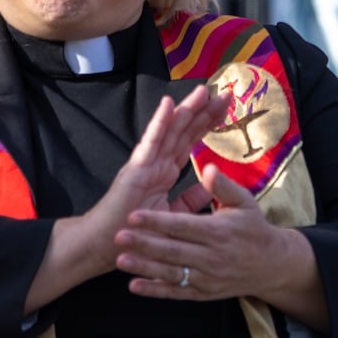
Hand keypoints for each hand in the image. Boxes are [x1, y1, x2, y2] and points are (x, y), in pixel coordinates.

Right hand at [24, 84, 231, 312]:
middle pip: (183, 130)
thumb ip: (190, 199)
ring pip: (170, 131)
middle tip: (225, 93)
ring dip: (186, 109)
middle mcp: (157, 162)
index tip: (225, 108)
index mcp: (165, 171)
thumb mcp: (174, 215)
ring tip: (203, 91)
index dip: (207, 123)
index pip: (190, 141)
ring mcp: (146, 163)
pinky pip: (150, 143)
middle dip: (204, 111)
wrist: (111, 246)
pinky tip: (168, 104)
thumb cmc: (138, 232)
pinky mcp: (135, 170)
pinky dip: (159, 123)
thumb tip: (209, 186)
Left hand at [113, 164, 326, 328]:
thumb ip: (223, 186)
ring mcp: (208, 277)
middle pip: (173, 250)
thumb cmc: (253, 228)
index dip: (157, 221)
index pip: (183, 226)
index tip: (134, 215)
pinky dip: (155, 291)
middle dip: (144, 244)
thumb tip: (207, 167)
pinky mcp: (204, 293)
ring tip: (120, 260)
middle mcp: (213, 256)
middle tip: (118, 236)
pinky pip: (176, 292)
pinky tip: (135, 285)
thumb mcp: (244, 203)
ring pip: (171, 273)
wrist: (271, 264)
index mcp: (220, 232)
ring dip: (144, 268)